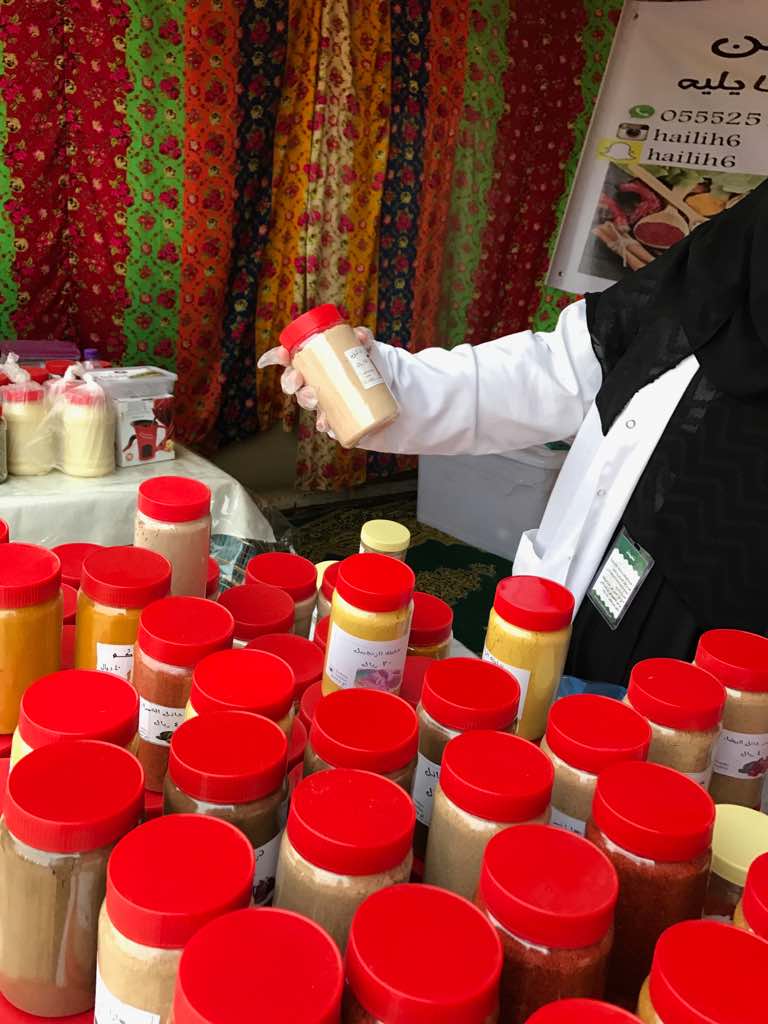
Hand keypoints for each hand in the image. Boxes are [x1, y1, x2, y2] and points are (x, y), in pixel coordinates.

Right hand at [258, 326, 373, 434]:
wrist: (384, 388)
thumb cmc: (367, 364)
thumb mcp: (366, 347)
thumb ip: (362, 338)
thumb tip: (359, 336)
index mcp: (314, 360)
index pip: (289, 357)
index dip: (278, 356)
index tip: (281, 355)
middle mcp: (313, 380)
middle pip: (292, 381)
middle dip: (289, 381)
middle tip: (298, 380)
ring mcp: (322, 398)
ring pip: (305, 400)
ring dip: (305, 400)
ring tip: (315, 399)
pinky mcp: (334, 415)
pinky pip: (323, 422)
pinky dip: (323, 423)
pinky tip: (325, 424)